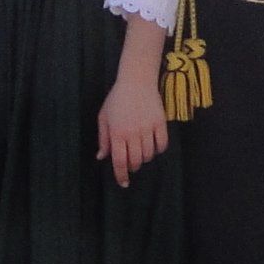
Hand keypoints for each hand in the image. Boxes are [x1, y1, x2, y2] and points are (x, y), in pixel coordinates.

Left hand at [98, 71, 168, 185]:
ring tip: (141, 151)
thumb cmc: (117, 99)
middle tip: (131, 163)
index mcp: (117, 133)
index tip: (123, 183)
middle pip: (135, 161)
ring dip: (144, 158)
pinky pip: (162, 145)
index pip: (119, 161)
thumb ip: (103, 139)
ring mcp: (147, 128)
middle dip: (133, 167)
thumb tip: (101, 157)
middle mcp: (132, 133)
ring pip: (148, 155)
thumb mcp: (104, 117)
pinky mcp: (160, 123)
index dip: (121, 175)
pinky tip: (153, 147)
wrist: (136, 80)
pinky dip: (158, 150)